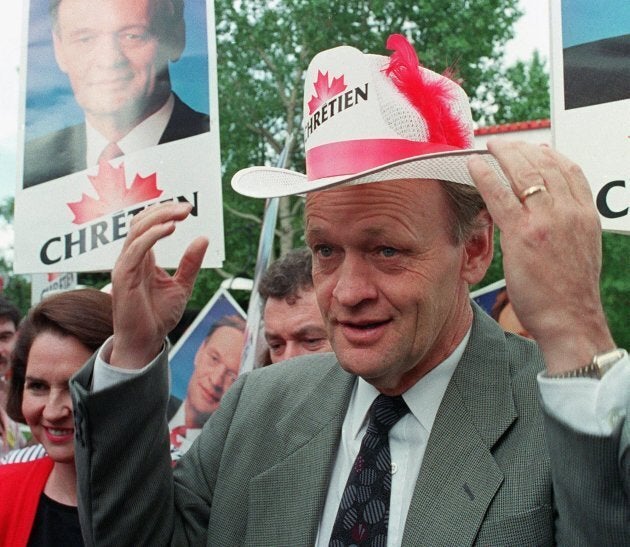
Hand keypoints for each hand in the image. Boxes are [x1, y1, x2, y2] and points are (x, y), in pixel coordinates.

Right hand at [110, 202, 207, 368]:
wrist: (146, 341)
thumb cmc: (158, 315)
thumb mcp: (182, 285)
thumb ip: (191, 263)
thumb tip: (203, 238)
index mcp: (142, 258)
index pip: (147, 224)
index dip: (165, 212)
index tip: (188, 208)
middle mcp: (131, 258)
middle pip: (140, 222)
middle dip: (164, 210)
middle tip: (187, 207)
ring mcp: (125, 266)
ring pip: (136, 230)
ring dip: (159, 218)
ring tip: (180, 215)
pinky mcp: (123, 277)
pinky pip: (135, 249)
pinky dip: (152, 236)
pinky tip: (170, 229)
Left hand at [468, 140, 614, 372]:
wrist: (571, 319)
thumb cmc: (570, 292)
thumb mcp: (579, 249)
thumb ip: (565, 225)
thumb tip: (546, 212)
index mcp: (585, 214)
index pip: (569, 170)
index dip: (549, 154)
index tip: (533, 148)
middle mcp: (569, 212)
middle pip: (546, 164)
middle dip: (522, 149)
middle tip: (504, 143)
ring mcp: (547, 221)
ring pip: (524, 173)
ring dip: (504, 154)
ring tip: (488, 146)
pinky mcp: (524, 234)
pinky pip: (501, 196)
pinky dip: (487, 175)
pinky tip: (475, 164)